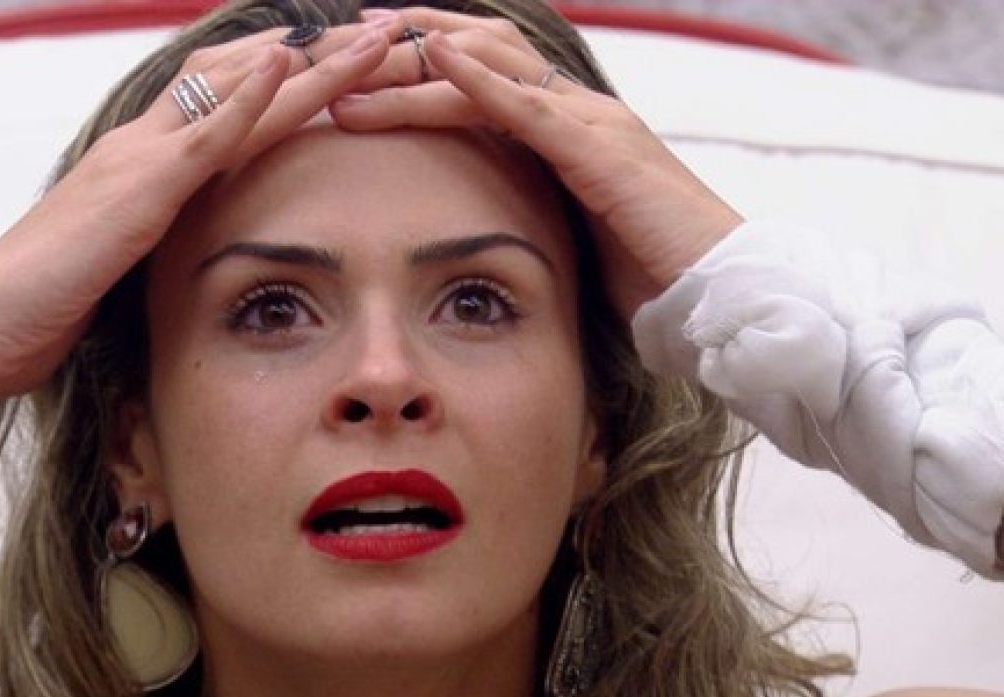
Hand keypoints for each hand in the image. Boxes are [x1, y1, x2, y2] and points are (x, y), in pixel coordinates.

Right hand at [0, 20, 398, 408]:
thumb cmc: (42, 307)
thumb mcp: (116, 266)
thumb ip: (153, 244)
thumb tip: (186, 254)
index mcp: (143, 164)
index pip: (226, 101)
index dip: (287, 80)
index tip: (343, 63)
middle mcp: (144, 145)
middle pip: (245, 80)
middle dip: (320, 54)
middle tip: (386, 31)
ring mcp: (140, 159)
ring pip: (241, 91)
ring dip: (316, 61)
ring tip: (378, 34)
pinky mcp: (138, 190)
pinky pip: (205, 132)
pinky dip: (251, 95)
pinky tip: (294, 60)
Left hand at [330, 9, 742, 319]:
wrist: (717, 291)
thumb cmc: (649, 271)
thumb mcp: (577, 230)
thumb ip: (538, 207)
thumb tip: (491, 221)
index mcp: (572, 128)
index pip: (490, 71)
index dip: (429, 57)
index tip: (368, 57)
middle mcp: (581, 111)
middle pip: (483, 53)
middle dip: (412, 41)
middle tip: (346, 38)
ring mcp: (594, 125)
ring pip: (495, 70)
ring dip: (423, 62)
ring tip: (362, 55)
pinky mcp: (603, 154)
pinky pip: (531, 107)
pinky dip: (481, 80)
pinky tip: (437, 60)